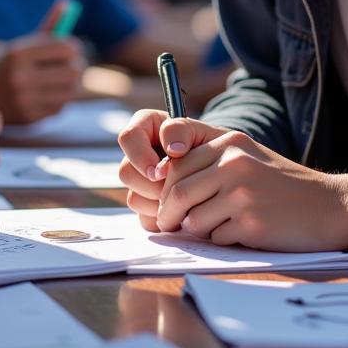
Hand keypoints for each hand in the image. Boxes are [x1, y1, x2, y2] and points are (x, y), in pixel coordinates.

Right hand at [0, 33, 83, 124]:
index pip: (65, 48)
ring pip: (70, 91)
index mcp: (18, 52)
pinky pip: (59, 108)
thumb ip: (46, 26)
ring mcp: (24, 99)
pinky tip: (51, 94)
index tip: (73, 48)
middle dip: (78, 65)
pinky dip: (60, 100)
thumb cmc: (8, 65)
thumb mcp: (22, 45)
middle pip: (73, 71)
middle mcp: (20, 76)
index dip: (74, 47)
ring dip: (72, 84)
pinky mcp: (28, 118)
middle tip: (76, 64)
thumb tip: (67, 3)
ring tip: (66, 79)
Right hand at [116, 109, 227, 231]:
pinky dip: (164, 218)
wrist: (222, 171)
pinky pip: (145, 218)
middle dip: (152, 184)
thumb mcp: (201, 130)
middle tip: (177, 185)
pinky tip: (182, 211)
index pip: (128, 138)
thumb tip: (171, 149)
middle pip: (126, 172)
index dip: (143, 155)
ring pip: (134, 198)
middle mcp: (137, 156)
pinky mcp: (147, 206)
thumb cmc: (211, 145)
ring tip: (185, 197)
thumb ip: (182, 130)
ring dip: (160, 202)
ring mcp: (140, 182)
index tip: (169, 165)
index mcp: (145, 128)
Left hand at [153, 122, 347, 252]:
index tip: (164, 202)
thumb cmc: (282, 184)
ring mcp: (241, 194)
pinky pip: (216, 238)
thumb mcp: (247, 156)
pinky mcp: (250, 224)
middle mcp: (232, 163)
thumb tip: (163, 185)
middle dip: (168, 214)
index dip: (164, 188)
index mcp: (229, 142)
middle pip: (177, 193)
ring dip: (198, 230)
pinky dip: (222, 241)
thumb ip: (209, 162)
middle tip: (170, 226)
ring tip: (218, 226)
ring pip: (192, 219)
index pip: (176, 165)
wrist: (330, 206)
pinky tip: (242, 233)